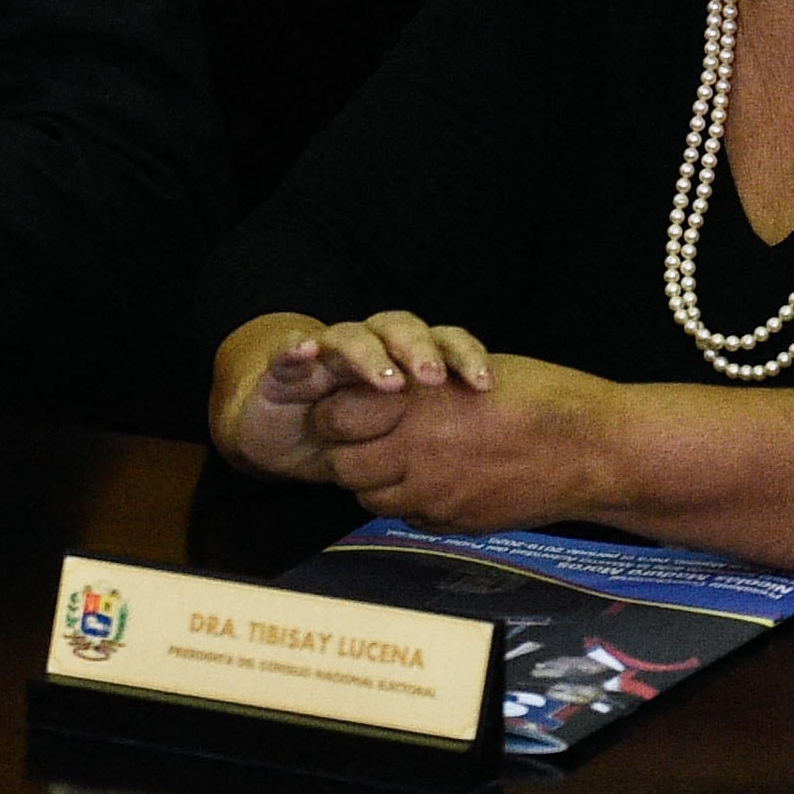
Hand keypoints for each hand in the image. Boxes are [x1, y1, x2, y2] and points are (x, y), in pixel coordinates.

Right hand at [211, 310, 493, 481]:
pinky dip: (297, 347)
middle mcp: (369, 347)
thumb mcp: (404, 441)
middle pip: (400, 328)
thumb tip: (508, 464)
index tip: (485, 384)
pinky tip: (308, 352)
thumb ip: (442, 441)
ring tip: (386, 382)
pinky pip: (289, 350)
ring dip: (370, 354)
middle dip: (419, 349)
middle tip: (432, 379)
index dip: (464, 356)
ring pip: (351, 335)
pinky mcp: (285, 367)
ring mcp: (327, 354)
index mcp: (404, 360)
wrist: (286, 434)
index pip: (441, 343)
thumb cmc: (356, 437)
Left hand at [314, 353, 619, 533]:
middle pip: (343, 466)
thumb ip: (417, 389)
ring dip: (374, 480)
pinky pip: (409, 517)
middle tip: (362, 439)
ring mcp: (436, 494)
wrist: (592, 451)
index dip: (335, 413)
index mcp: (416, 404)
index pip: (334, 418)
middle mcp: (417, 452)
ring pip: (371, 498)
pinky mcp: (456, 522)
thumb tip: (379, 393)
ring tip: (398, 460)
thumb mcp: (467, 370)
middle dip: (344, 452)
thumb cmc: (538, 396)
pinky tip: (433, 482)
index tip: (345, 407)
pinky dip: (409, 503)